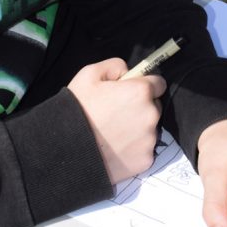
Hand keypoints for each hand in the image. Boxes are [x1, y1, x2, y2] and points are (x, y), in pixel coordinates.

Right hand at [67, 58, 166, 183]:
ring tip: (113, 134)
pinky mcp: (146, 161)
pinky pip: (144, 150)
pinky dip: (133, 149)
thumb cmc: (77, 109)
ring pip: (150, 130)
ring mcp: (150, 140)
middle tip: (117, 114)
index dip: (144, 86)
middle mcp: (151, 115)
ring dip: (138, 129)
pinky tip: (115, 149)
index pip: (159, 84)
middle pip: (154, 107)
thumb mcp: (89, 74)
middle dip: (141, 108)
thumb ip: (115, 66)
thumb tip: (128, 72)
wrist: (67, 150)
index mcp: (140, 92)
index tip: (132, 92)